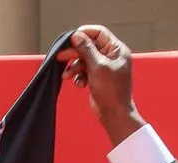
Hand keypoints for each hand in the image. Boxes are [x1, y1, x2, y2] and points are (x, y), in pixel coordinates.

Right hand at [65, 25, 143, 146]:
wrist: (114, 114)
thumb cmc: (110, 90)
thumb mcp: (97, 66)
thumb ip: (86, 49)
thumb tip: (76, 35)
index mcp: (117, 50)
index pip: (99, 33)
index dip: (84, 33)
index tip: (71, 38)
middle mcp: (111, 56)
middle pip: (89, 46)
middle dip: (75, 53)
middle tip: (60, 56)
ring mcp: (104, 67)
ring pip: (85, 60)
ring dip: (75, 67)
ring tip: (67, 75)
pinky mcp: (98, 78)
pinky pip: (85, 71)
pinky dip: (79, 76)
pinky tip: (79, 84)